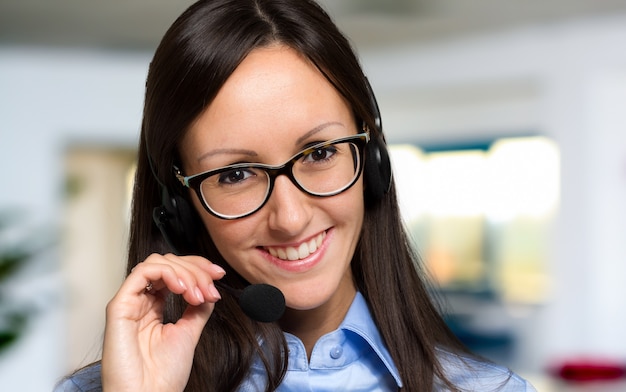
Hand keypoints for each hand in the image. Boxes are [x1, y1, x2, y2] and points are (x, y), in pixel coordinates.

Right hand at [101, 253, 224, 391]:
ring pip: (157, 263)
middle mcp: (141, 301)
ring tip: (198, 293)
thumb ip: (197, 309)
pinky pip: (142, 272)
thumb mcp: (189, 332)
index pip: (175, 272)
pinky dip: (168, 273)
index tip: (218, 274)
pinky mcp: (119, 306)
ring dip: (185, 272)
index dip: (198, 267)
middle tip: (210, 288)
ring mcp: (130, 302)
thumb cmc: (162, 376)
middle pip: (167, 263)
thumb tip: (209, 287)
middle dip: (195, 269)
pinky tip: (182, 289)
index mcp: (154, 307)